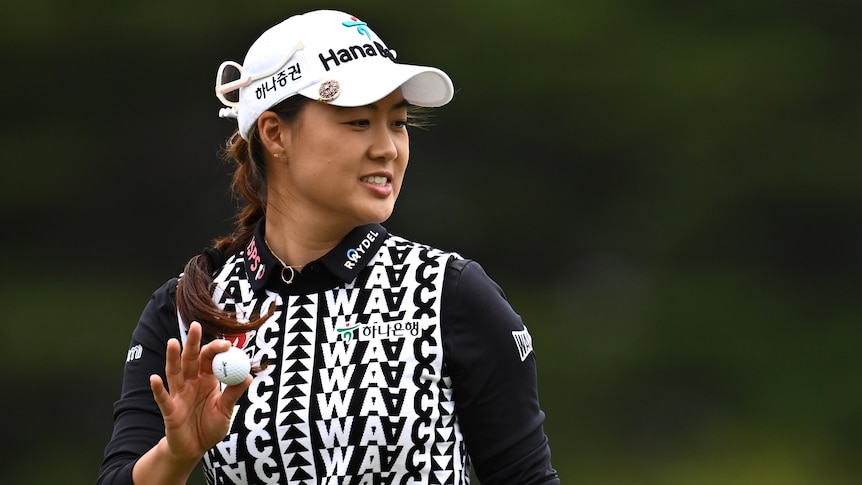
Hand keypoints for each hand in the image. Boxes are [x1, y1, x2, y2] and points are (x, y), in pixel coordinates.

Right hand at [149, 321, 251, 463]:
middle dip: (192, 343)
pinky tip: (154, 379)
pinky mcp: (170, 410)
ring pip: (175, 373)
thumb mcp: (226, 410)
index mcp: (207, 380)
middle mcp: (191, 383)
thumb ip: (234, 394)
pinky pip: (163, 398)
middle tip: (195, 325)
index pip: (210, 359)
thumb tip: (249, 376)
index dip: (216, 350)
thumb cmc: (210, 426)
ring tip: (172, 342)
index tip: (227, 344)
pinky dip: (158, 389)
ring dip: (173, 358)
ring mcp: (178, 395)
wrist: (195, 449)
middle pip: (191, 359)